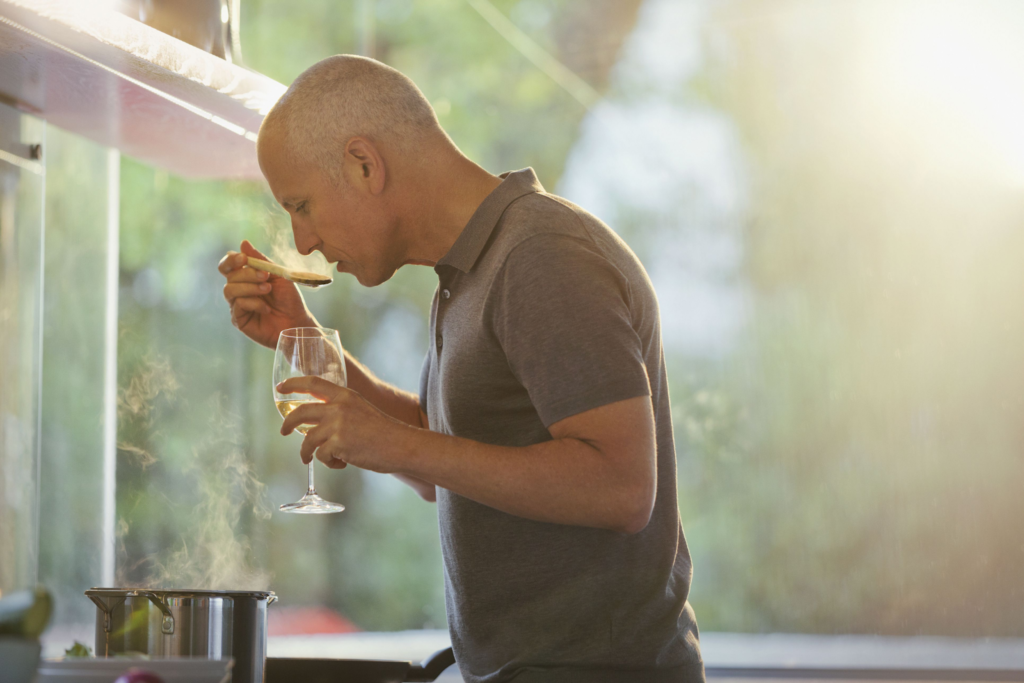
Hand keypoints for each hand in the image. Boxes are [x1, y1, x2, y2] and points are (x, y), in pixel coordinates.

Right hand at [218, 240, 316, 348]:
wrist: (297, 322)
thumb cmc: (288, 299)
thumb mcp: (277, 275)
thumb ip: (260, 260)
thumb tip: (243, 243)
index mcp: (245, 278)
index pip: (228, 266)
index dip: (232, 260)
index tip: (244, 258)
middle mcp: (238, 290)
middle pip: (229, 276)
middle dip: (247, 274)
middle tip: (265, 277)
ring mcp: (237, 305)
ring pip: (230, 290)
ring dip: (250, 287)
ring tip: (267, 289)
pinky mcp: (239, 319)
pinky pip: (238, 306)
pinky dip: (254, 303)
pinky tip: (266, 308)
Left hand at [277, 376, 406, 471]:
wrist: (401, 445)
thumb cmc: (384, 432)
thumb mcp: (361, 410)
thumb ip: (341, 411)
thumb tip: (317, 424)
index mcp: (345, 395)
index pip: (313, 382)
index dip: (294, 384)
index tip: (280, 388)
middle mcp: (339, 407)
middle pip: (301, 412)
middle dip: (288, 423)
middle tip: (283, 432)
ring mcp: (337, 425)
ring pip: (308, 440)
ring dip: (307, 452)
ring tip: (310, 460)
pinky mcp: (338, 444)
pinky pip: (321, 456)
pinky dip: (329, 463)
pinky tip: (342, 463)